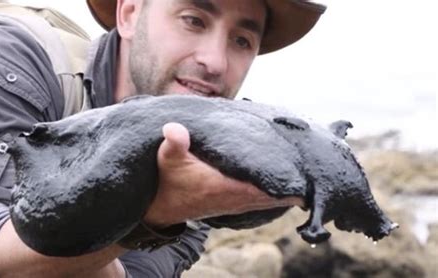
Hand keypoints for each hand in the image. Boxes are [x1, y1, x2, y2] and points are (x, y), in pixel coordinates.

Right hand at [143, 123, 303, 227]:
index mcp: (227, 187)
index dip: (290, 183)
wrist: (161, 207)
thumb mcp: (167, 160)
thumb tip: (173, 128)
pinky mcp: (236, 201)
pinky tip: (290, 181)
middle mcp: (238, 198)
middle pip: (279, 195)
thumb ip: (173, 144)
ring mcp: (238, 202)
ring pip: (275, 198)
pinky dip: (280, 192)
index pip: (267, 187)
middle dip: (299, 184)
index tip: (310, 173)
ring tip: (311, 173)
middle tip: (320, 167)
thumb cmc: (168, 182)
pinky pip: (266, 198)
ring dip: (291, 189)